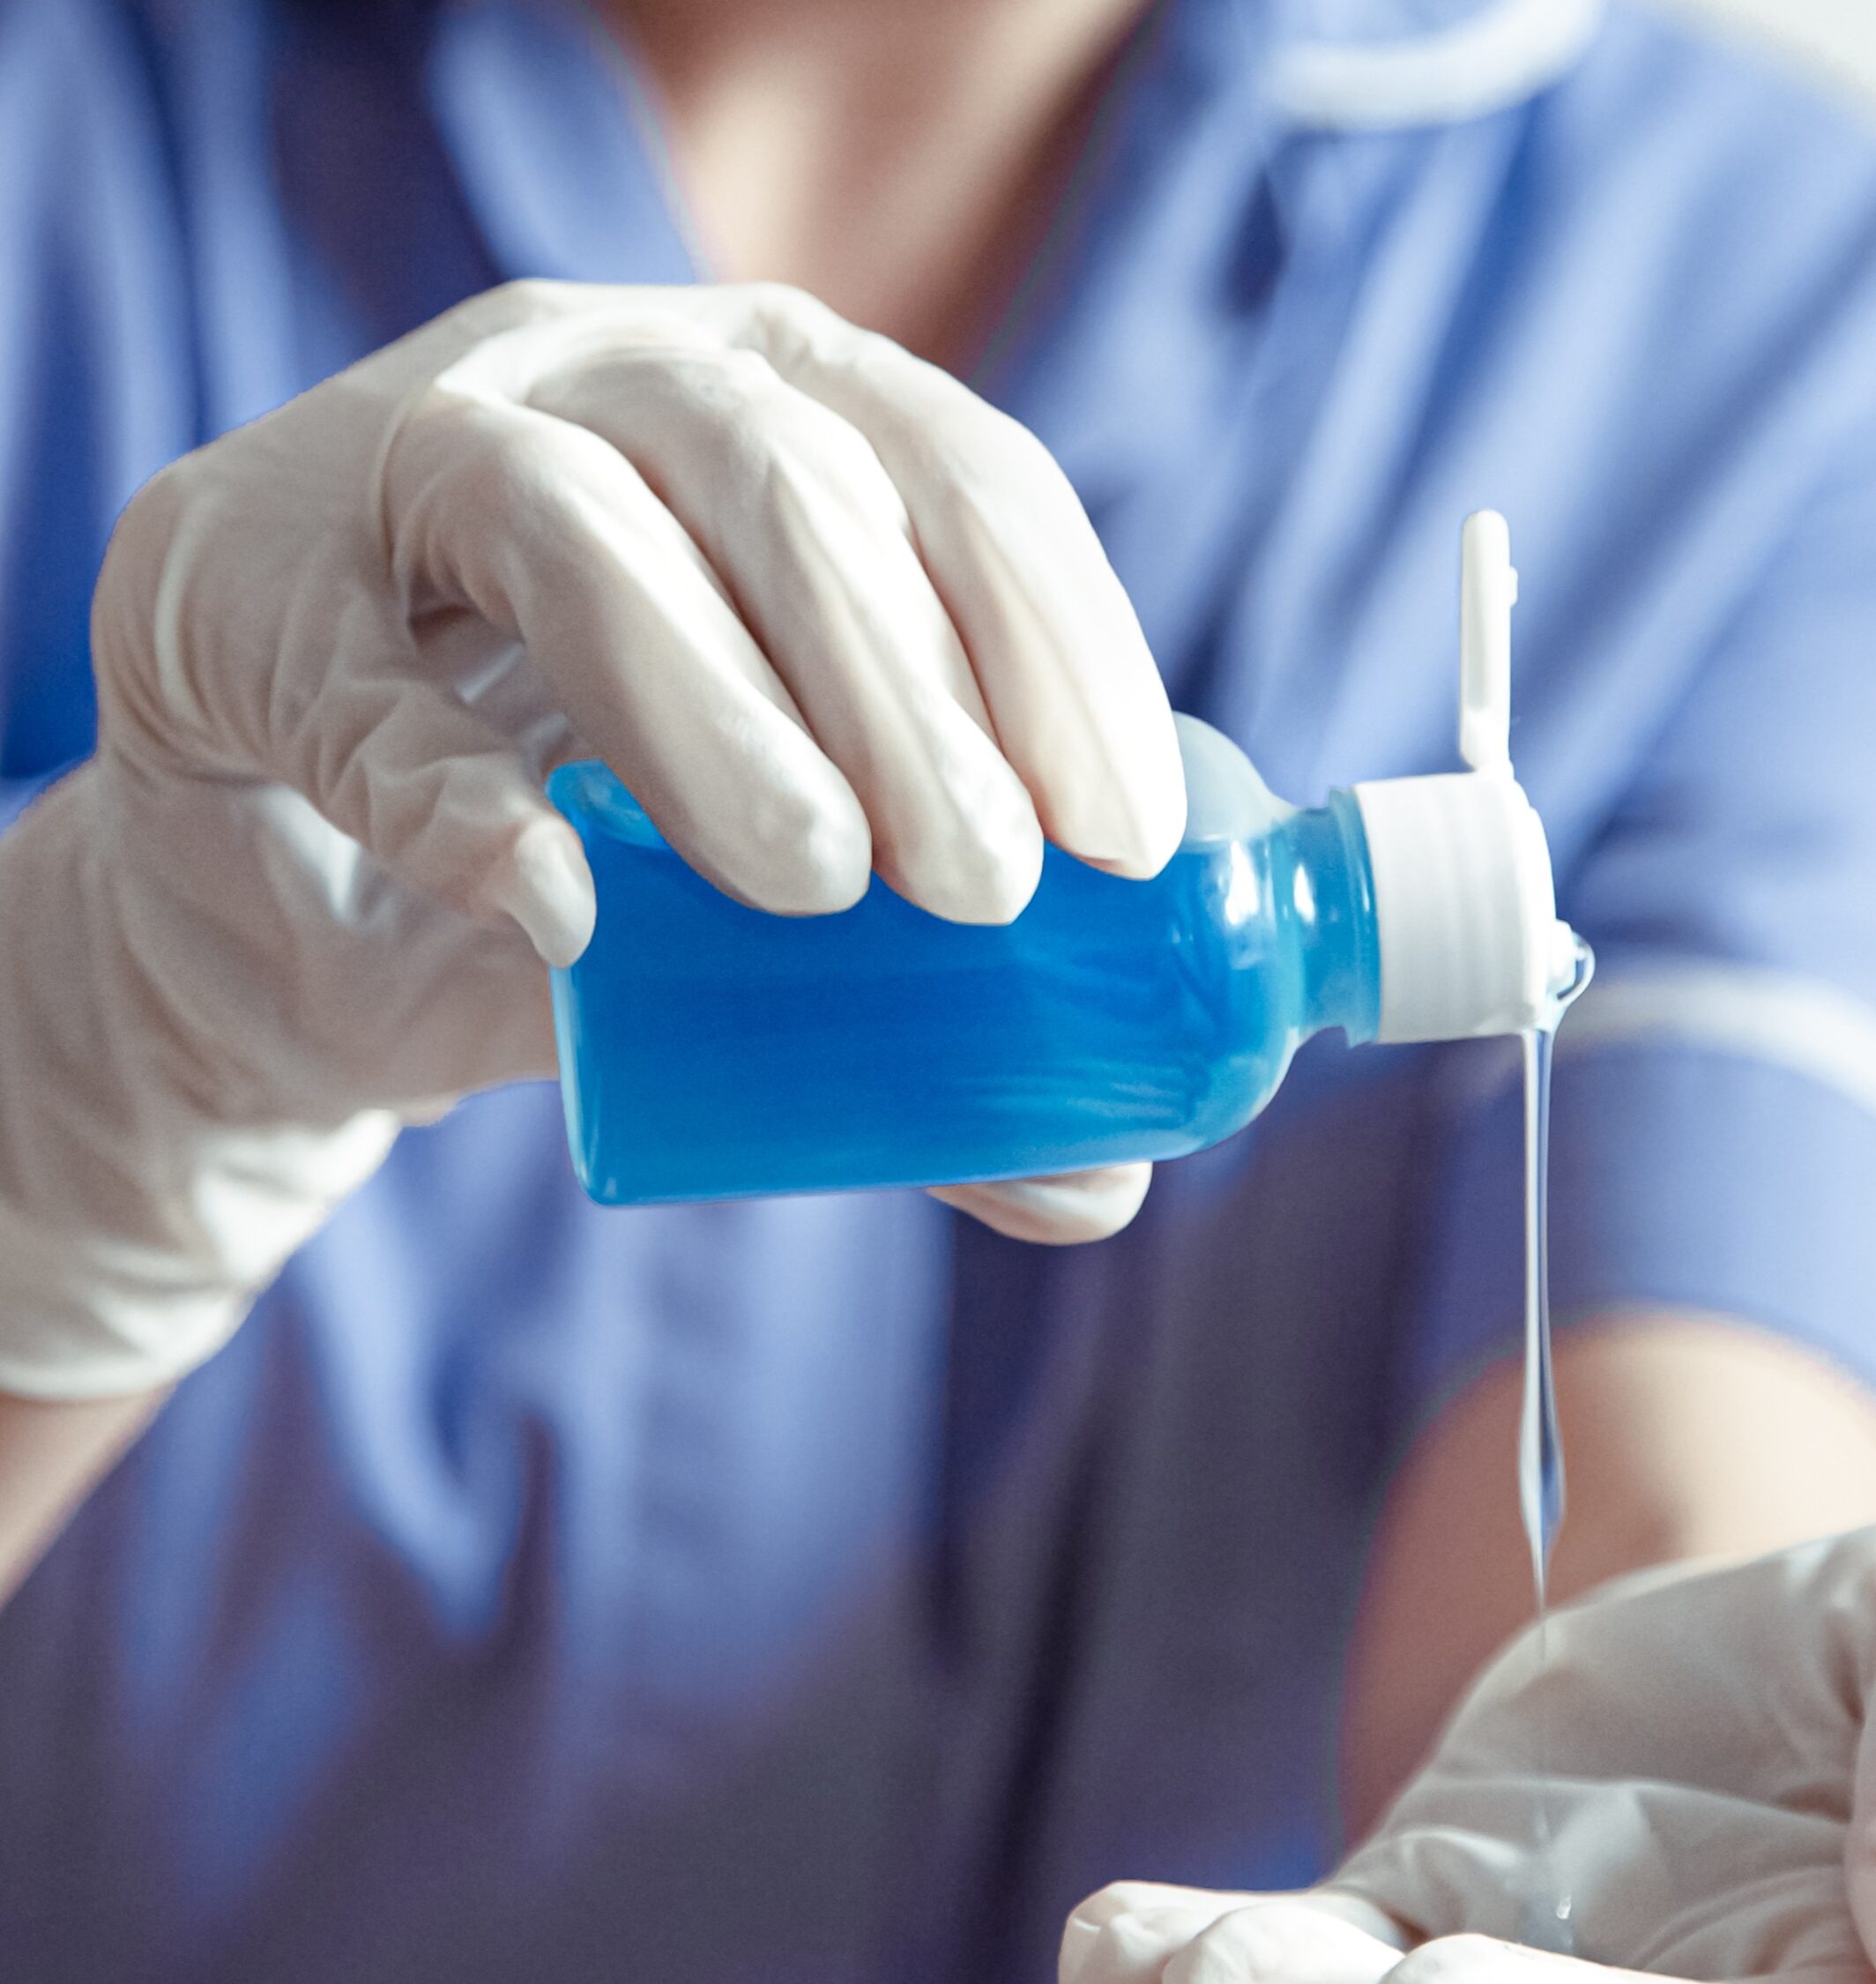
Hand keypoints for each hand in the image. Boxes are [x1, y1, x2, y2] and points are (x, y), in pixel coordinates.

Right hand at [0, 280, 1181, 1395]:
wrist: (288, 907)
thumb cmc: (576, 867)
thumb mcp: (768, 933)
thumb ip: (920, 1033)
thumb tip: (1102, 1187)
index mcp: (789, 417)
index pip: (961, 475)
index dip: (1057, 643)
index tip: (1119, 838)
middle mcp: (611, 380)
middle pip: (786, 483)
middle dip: (907, 694)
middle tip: (982, 890)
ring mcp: (406, 458)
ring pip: (569, 524)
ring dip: (711, 709)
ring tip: (810, 886)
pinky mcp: (233, 586)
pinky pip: (345, 672)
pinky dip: (451, 789)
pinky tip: (550, 907)